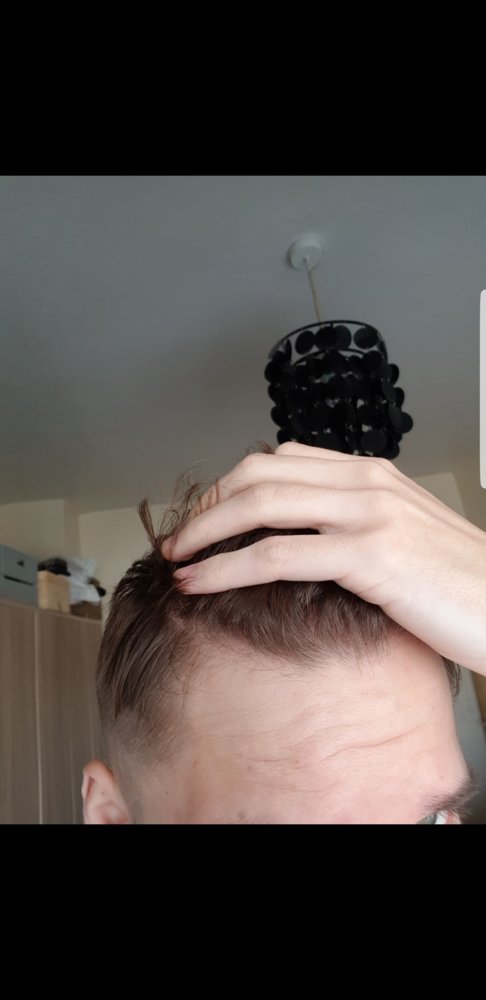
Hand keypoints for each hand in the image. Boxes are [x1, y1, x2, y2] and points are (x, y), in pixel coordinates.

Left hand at [162, 442, 485, 674]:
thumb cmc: (461, 584)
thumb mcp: (406, 537)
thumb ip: (354, 524)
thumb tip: (300, 542)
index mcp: (373, 473)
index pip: (280, 459)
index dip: (229, 487)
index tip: (203, 518)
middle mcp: (366, 481)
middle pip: (258, 474)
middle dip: (206, 507)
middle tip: (177, 538)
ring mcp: (369, 513)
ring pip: (259, 505)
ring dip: (204, 533)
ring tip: (175, 558)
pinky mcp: (370, 555)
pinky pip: (276, 554)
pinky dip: (226, 568)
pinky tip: (200, 583)